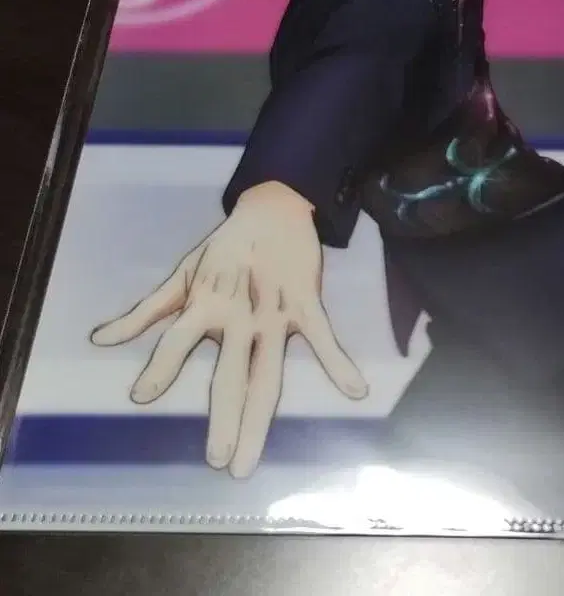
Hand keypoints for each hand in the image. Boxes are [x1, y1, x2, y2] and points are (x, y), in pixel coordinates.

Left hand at [90, 182, 367, 477]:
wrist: (272, 208)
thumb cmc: (224, 248)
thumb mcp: (182, 276)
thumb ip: (146, 311)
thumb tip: (99, 340)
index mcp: (205, 306)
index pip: (176, 341)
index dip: (159, 368)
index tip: (140, 396)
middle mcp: (237, 316)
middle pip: (229, 376)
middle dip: (223, 420)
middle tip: (219, 462)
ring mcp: (274, 313)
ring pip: (268, 373)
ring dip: (259, 418)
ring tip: (252, 458)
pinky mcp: (305, 301)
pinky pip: (323, 337)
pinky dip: (339, 362)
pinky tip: (357, 390)